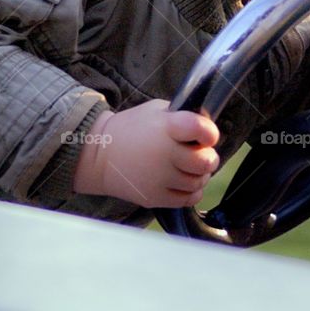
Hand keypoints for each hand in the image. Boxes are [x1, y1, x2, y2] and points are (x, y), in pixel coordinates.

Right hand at [72, 101, 219, 208]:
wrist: (99, 155)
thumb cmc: (131, 129)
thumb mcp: (155, 111)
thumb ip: (181, 117)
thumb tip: (206, 128)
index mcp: (166, 127)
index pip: (201, 129)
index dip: (210, 133)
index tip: (207, 135)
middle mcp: (164, 153)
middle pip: (205, 161)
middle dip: (208, 157)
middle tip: (202, 154)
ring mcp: (160, 178)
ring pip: (199, 182)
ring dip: (200, 175)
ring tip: (189, 168)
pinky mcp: (155, 197)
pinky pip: (189, 199)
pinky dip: (191, 191)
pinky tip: (183, 181)